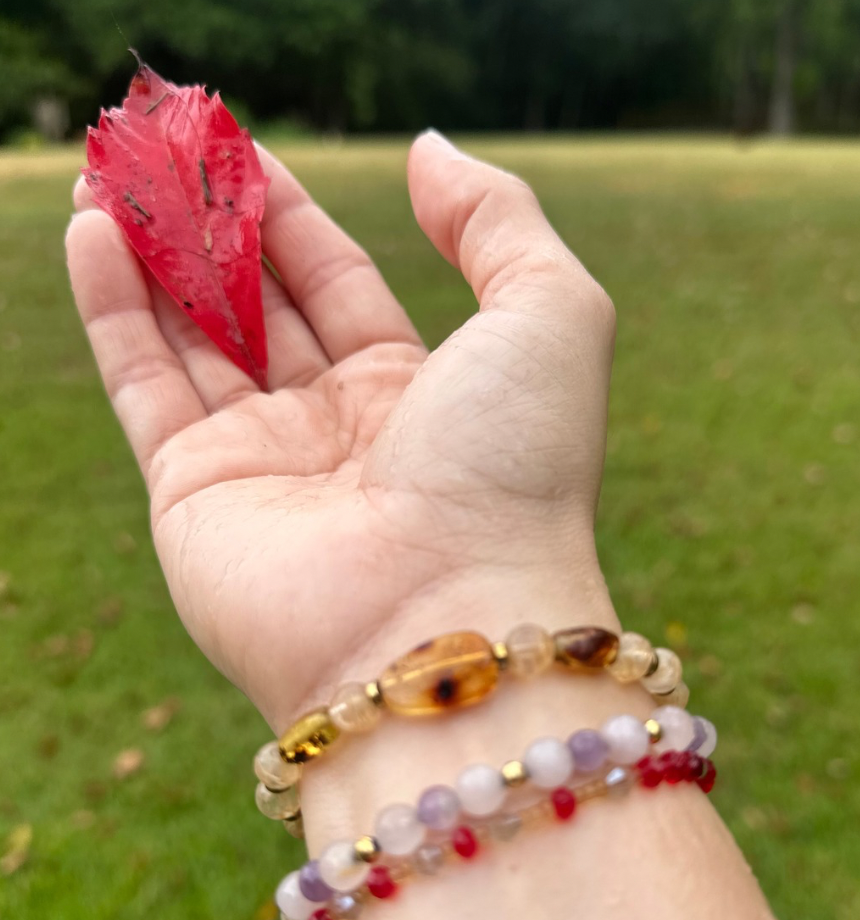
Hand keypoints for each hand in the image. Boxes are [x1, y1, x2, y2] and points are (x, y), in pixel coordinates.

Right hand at [66, 132, 616, 726]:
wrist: (447, 623)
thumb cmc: (516, 471)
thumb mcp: (552, 317)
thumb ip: (499, 224)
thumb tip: (428, 152)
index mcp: (418, 395)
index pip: (339, 283)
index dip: (289, 213)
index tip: (238, 145)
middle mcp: (337, 435)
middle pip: (260, 308)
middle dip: (212, 227)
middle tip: (164, 144)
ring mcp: (264, 469)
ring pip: (194, 338)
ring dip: (155, 253)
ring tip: (118, 170)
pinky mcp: (193, 500)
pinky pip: (144, 386)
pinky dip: (114, 310)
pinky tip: (96, 232)